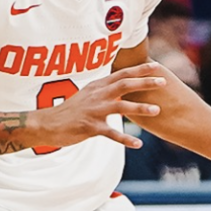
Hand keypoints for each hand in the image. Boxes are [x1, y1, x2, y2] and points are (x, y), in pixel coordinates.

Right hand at [29, 65, 164, 150]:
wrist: (46, 124)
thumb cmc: (69, 111)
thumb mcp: (87, 95)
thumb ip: (104, 90)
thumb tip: (120, 86)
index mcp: (98, 87)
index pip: (122, 74)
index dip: (140, 70)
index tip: (157, 67)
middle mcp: (97, 96)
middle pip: (124, 85)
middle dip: (145, 82)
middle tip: (163, 82)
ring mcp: (94, 111)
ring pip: (121, 107)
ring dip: (140, 108)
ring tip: (157, 110)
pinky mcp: (90, 128)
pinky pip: (111, 134)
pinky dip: (125, 139)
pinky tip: (138, 144)